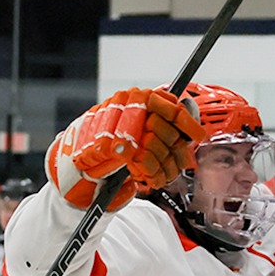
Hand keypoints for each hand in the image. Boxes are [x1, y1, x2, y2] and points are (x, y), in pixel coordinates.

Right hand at [46, 87, 202, 209]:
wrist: (75, 159)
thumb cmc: (107, 144)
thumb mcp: (134, 128)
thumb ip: (156, 125)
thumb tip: (186, 136)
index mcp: (135, 97)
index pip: (169, 105)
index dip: (187, 122)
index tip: (198, 135)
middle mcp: (125, 105)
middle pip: (164, 129)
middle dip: (173, 152)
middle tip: (177, 165)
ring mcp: (115, 123)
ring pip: (153, 146)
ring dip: (160, 167)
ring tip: (159, 176)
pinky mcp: (106, 145)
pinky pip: (139, 160)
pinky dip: (146, 173)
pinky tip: (146, 178)